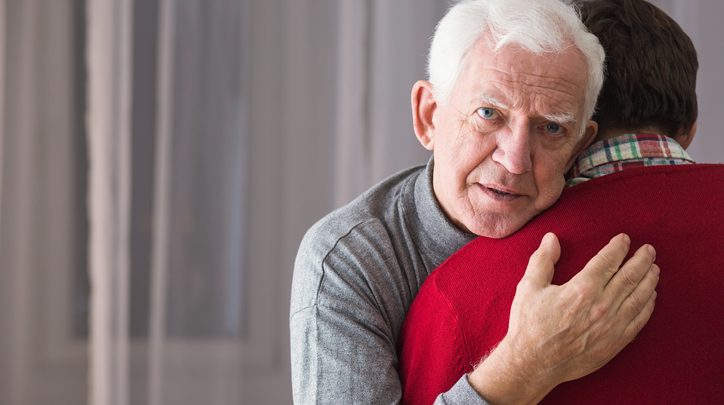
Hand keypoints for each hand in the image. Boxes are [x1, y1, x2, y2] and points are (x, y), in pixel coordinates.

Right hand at [469, 232, 658, 403]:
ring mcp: (612, 325)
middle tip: (649, 250)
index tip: (624, 239)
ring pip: (639, 297)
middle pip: (630, 276)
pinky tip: (651, 297)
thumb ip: (543, 260)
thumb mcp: (529, 287)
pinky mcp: (615, 342)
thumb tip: (552, 239)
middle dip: (642, 260)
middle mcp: (602, 306)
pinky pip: (639, 320)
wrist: (533, 363)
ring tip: (654, 268)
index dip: (618, 247)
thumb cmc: (529, 325)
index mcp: (582, 289)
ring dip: (649, 280)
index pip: (608, 261)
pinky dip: (648, 306)